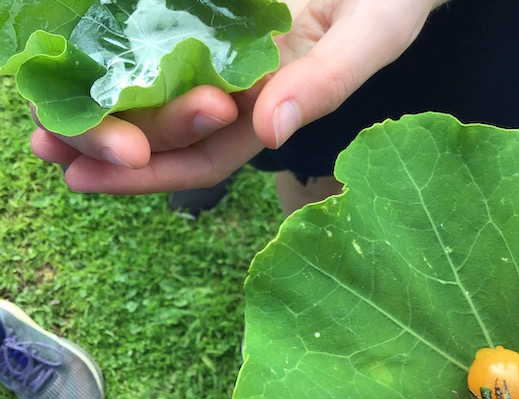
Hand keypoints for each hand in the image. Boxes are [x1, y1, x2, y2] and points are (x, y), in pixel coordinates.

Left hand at [30, 0, 444, 193]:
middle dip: (111, 145)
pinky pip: (160, 43)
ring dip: (102, 107)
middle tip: (48, 146)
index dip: (152, 174)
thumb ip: (328, 82)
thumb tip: (273, 130)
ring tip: (43, 115)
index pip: (207, 156)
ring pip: (157, 95)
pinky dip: (121, 55)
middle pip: (170, 134)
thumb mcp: (370, 35)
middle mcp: (241, 91)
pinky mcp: (212, 16)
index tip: (89, 175)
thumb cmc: (391, 0)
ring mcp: (223, 55)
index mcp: (272, 107)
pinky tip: (80, 57)